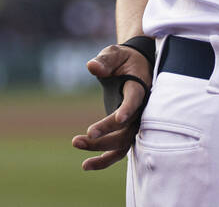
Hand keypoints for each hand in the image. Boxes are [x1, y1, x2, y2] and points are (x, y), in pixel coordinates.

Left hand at [71, 43, 152, 170]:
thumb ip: (105, 60)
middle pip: (127, 128)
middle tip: (81, 138)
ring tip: (77, 145)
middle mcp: (141, 110)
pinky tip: (86, 165)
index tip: (119, 119)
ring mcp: (135, 123)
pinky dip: (104, 160)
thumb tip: (92, 66)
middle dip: (105, 134)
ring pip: (122, 143)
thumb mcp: (114, 53)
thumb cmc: (123, 59)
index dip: (128, 110)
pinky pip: (119, 149)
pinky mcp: (127, 131)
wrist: (135, 66)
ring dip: (101, 149)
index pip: (135, 101)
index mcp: (140, 87)